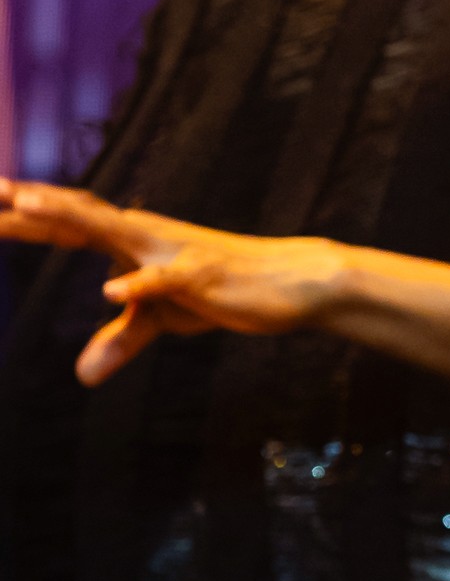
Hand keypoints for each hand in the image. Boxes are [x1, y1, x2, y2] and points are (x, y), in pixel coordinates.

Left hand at [0, 180, 347, 382]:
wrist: (291, 282)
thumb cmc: (225, 291)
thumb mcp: (163, 319)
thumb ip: (120, 340)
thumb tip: (83, 375)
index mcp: (131, 239)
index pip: (69, 222)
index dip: (26, 213)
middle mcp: (145, 235)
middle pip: (77, 215)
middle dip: (30, 204)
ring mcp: (172, 252)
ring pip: (112, 230)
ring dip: (69, 217)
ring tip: (25, 207)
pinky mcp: (202, 276)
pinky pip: (165, 281)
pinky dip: (139, 284)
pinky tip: (111, 289)